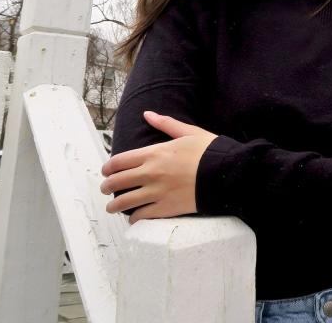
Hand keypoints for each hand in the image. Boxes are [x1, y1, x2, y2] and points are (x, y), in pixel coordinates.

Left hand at [100, 111, 217, 224]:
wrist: (226, 173)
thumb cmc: (209, 151)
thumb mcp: (189, 132)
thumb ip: (166, 123)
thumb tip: (147, 114)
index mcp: (154, 153)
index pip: (119, 161)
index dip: (108, 168)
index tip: (106, 171)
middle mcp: (150, 173)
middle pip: (117, 182)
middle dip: (107, 186)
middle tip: (106, 189)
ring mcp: (156, 192)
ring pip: (124, 202)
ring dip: (114, 206)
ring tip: (112, 208)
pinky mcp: (166, 208)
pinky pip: (142, 216)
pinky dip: (134, 218)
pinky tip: (133, 218)